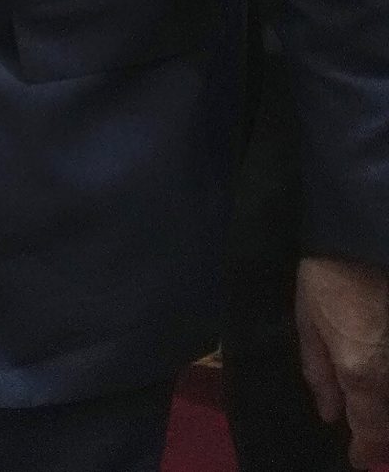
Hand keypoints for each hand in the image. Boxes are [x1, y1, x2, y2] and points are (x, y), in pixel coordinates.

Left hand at [297, 256, 388, 462]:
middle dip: (381, 434)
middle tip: (365, 438)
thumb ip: (318, 373)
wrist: (362, 238)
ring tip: (370, 411)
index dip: (366, 452)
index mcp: (360, 372)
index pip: (371, 430)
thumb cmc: (326, 278)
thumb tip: (329, 413)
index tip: (359, 462)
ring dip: (387, 409)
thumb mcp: (308, 324)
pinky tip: (377, 378)